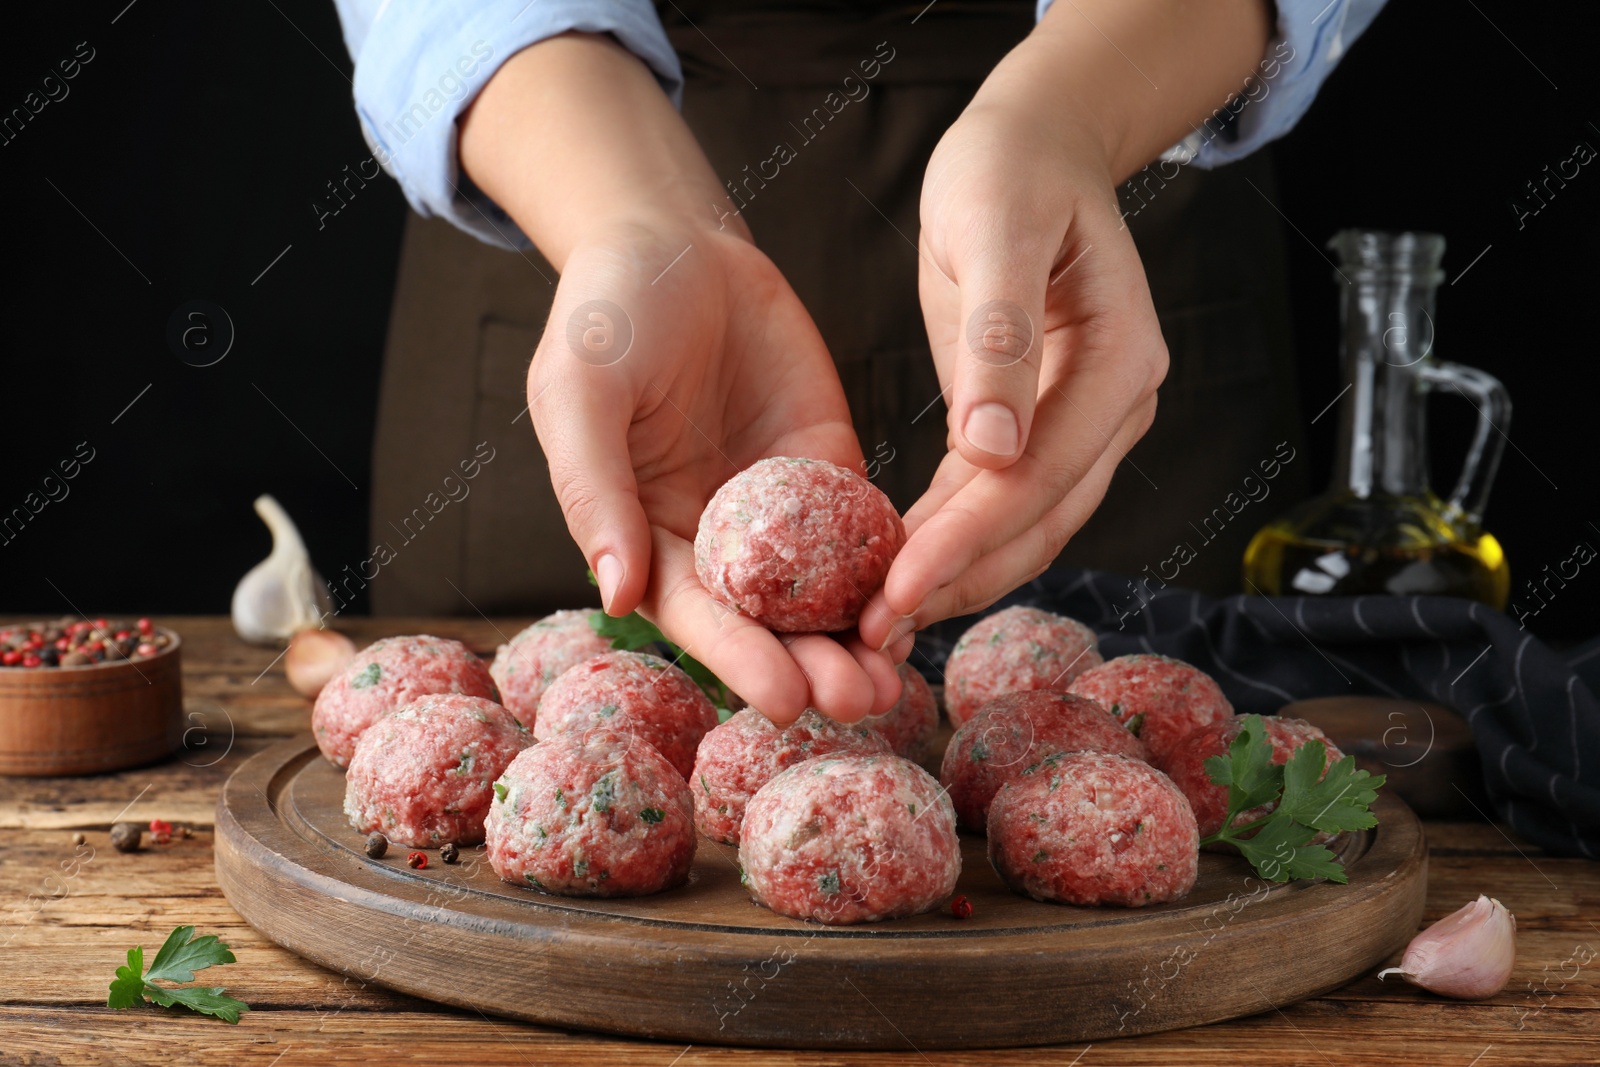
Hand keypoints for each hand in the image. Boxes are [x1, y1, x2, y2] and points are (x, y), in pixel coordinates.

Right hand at [530, 218, 904, 723]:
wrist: (675, 243)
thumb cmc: (606, 315)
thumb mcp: (580, 391)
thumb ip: (594, 488)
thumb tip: (613, 594)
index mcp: (646, 536)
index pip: (695, 615)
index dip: (738, 659)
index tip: (784, 699)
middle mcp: (715, 540)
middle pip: (769, 622)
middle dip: (813, 666)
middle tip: (862, 700)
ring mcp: (779, 511)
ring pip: (825, 592)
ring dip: (860, 637)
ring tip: (898, 676)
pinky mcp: (829, 472)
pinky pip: (866, 528)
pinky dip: (894, 568)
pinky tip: (927, 597)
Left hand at [859, 104, 1165, 647]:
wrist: (1034, 147)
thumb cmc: (1008, 170)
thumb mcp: (994, 228)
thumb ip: (999, 336)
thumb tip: (993, 450)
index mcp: (1120, 362)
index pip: (1041, 476)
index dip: (969, 539)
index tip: (898, 588)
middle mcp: (1117, 407)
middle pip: (1041, 521)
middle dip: (958, 581)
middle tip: (874, 635)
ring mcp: (1087, 423)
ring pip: (1026, 528)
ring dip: (956, 577)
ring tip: (876, 623)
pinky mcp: (1044, 426)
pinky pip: (1002, 502)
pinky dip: (952, 541)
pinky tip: (897, 569)